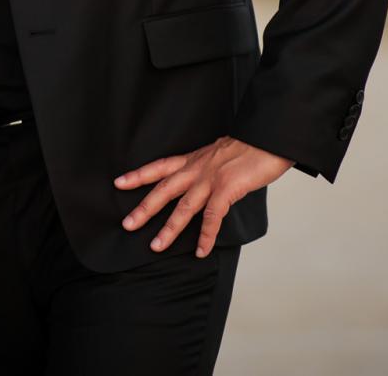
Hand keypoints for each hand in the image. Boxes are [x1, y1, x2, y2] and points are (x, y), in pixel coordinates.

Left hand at [115, 136, 291, 257]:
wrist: (268, 137)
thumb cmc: (249, 146)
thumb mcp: (219, 153)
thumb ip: (207, 167)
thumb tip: (205, 179)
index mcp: (194, 159)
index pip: (159, 167)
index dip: (138, 175)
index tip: (119, 183)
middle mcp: (197, 169)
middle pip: (163, 190)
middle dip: (144, 209)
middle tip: (127, 224)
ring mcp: (210, 179)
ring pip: (183, 208)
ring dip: (169, 229)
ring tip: (156, 246)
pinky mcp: (227, 189)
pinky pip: (212, 217)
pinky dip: (205, 236)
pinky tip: (200, 250)